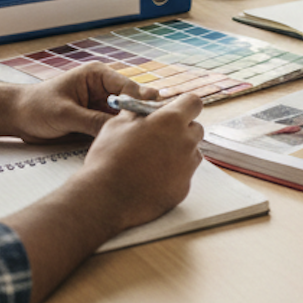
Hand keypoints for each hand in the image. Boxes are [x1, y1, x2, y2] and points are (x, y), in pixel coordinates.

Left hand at [11, 62, 159, 143]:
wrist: (17, 118)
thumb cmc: (36, 107)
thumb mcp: (65, 114)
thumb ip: (92, 121)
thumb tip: (118, 131)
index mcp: (97, 76)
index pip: (127, 88)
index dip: (139, 103)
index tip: (149, 120)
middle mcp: (103, 89)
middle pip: (131, 103)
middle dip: (140, 116)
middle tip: (153, 132)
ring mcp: (101, 105)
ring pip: (124, 117)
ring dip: (131, 128)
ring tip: (146, 141)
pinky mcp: (96, 120)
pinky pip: (113, 128)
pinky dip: (120, 135)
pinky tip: (129, 145)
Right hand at [77, 93, 204, 230]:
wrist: (107, 199)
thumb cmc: (109, 158)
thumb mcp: (117, 124)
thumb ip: (136, 112)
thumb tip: (141, 105)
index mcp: (171, 121)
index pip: (193, 102)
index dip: (183, 105)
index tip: (171, 111)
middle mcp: (186, 142)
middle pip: (196, 128)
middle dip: (182, 129)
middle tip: (158, 136)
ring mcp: (187, 168)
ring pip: (192, 153)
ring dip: (180, 152)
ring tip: (152, 160)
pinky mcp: (183, 189)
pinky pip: (184, 175)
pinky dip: (173, 175)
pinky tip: (151, 179)